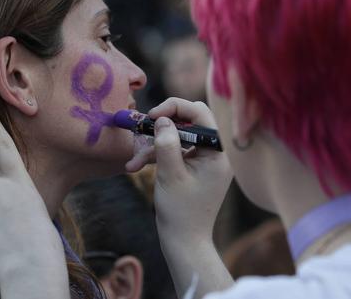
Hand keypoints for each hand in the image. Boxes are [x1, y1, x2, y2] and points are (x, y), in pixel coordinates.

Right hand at [129, 98, 232, 242]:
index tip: (152, 116)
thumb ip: (167, 144)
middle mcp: (215, 153)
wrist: (184, 242)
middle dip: (162, 125)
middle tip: (143, 128)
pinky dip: (156, 156)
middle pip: (189, 121)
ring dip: (153, 146)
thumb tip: (162, 119)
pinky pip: (175, 151)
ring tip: (133, 162)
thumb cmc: (180, 212)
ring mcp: (204, 160)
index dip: (175, 108)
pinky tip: (135, 167)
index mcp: (218, 153)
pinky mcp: (193, 168)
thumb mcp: (170, 174)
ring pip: (177, 137)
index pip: (200, 114)